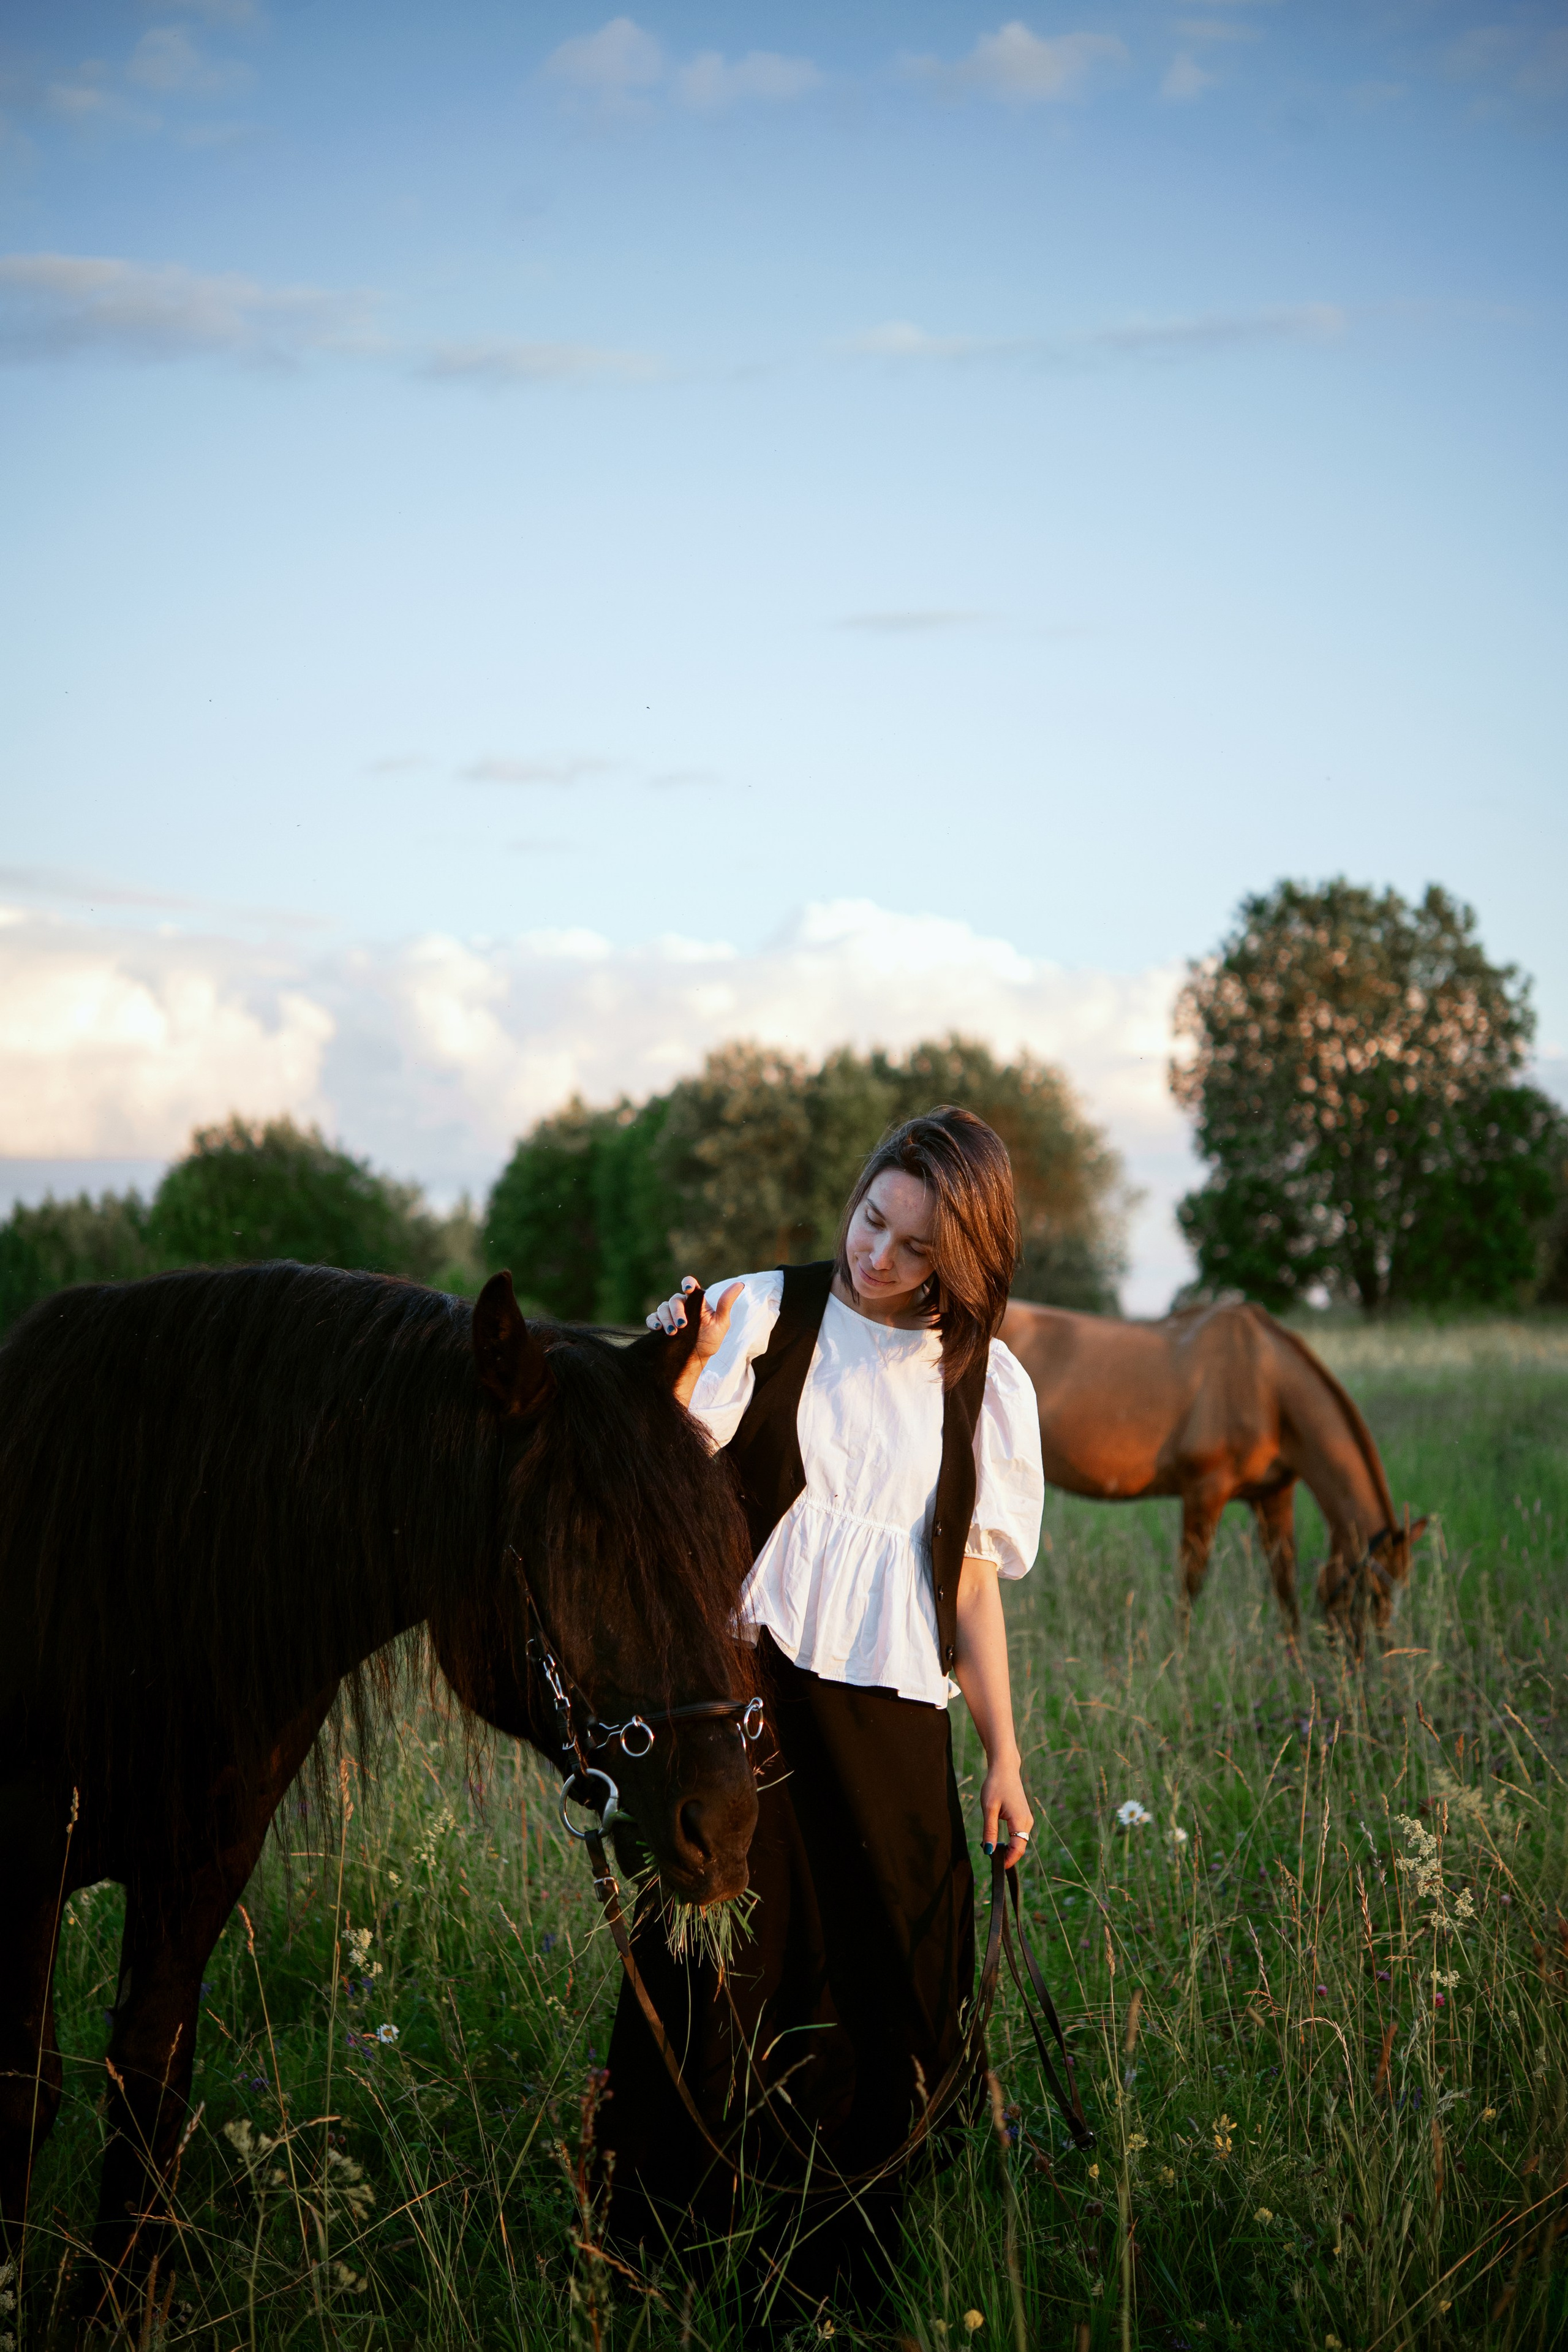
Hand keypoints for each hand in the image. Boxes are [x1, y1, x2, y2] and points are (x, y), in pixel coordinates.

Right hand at [647, 1277, 742, 1396]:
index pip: (691, 1286)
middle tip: (682, 1325)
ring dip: (666, 1318)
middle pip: (675, 1299)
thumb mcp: (720, 1323)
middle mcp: (682, 1306)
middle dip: (677, 1310)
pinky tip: (658, 1328)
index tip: (688, 1289)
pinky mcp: (660, 1326)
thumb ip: (726, 1303)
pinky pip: (652, 1318)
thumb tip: (740, 1284)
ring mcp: (670, 1316)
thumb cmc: (709, 1341)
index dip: (688, 1283)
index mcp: (696, 1302)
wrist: (695, 1361)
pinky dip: (653, 1320)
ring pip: (663, 1307)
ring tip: (672, 1332)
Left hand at [980, 1752, 1032, 1871]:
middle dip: (1007, 1856)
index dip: (1007, 1861)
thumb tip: (989, 1851)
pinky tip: (998, 1841)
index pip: (1017, 1849)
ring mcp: (1027, 1819)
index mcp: (1021, 1821)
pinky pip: (1019, 1835)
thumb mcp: (989, 1809)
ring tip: (992, 1849)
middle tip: (989, 1858)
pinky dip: (1010, 1841)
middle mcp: (1028, 1822)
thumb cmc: (995, 1785)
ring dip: (1008, 1849)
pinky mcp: (1024, 1817)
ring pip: (1020, 1842)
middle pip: (1020, 1848)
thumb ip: (990, 1831)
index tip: (995, 1867)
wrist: (1004, 1768)